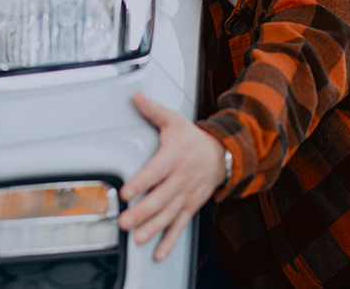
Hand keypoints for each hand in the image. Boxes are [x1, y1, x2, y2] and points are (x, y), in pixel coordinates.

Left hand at [119, 92, 227, 260]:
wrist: (224, 153)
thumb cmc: (193, 138)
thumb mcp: (174, 120)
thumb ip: (153, 110)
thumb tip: (137, 96)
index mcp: (174, 157)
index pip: (155, 171)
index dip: (141, 182)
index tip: (126, 191)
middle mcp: (181, 179)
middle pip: (160, 198)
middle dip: (142, 211)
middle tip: (125, 221)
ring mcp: (187, 195)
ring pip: (169, 214)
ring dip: (153, 228)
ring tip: (138, 238)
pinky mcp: (191, 206)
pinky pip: (180, 225)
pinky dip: (170, 241)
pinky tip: (158, 252)